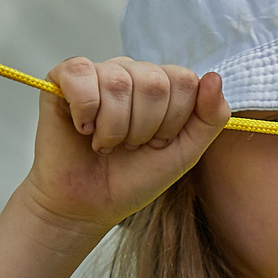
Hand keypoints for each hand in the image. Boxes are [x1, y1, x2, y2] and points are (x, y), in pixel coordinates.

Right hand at [21, 57, 228, 231]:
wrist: (88, 206)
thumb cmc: (134, 178)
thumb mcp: (185, 153)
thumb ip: (211, 118)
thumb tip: (214, 77)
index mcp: (163, 84)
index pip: (185, 80)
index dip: (172, 122)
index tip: (155, 143)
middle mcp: (131, 71)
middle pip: (154, 82)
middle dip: (143, 128)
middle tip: (128, 146)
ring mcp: (98, 72)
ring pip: (118, 82)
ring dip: (113, 129)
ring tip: (104, 144)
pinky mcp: (63, 78)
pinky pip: (81, 76)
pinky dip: (85, 111)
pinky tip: (83, 129)